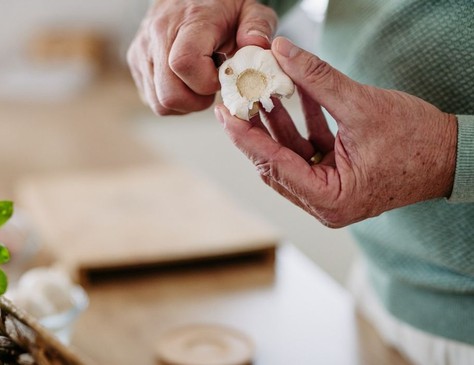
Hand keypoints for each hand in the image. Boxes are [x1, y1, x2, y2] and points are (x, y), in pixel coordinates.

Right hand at [127, 0, 276, 114]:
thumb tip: (257, 46)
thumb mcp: (248, 9)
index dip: (205, 82)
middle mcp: (158, 36)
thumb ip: (258, 26)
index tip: (221, 76)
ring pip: (159, 102)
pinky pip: (152, 99)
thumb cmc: (221, 6)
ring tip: (198, 81)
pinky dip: (172, 98)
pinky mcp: (135, 62)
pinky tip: (185, 81)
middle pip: (169, 94)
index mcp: (188, 21)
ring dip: (184, 102)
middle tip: (211, 86)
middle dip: (196, 101)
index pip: (184, 64)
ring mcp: (142, 51)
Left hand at [215, 37, 457, 227]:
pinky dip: (299, 125)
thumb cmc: (418, 140)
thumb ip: (318, 78)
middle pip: (274, 163)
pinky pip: (306, 150)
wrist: (455, 155)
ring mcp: (329, 193)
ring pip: (287, 156)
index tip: (225, 113)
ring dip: (274, 124)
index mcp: (330, 199)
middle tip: (233, 101)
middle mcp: (324, 204)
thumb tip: (282, 51)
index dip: (246, 136)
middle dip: (254, 129)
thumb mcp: (362, 105)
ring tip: (258, 91)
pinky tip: (291, 96)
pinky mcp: (335, 178)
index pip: (274, 164)